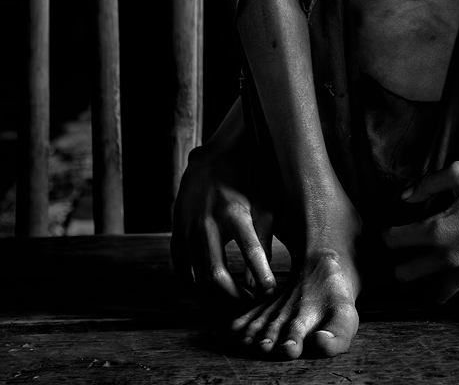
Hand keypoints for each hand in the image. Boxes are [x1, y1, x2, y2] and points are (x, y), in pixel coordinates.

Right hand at [171, 143, 276, 305]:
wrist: (209, 164)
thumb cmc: (245, 188)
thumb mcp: (263, 206)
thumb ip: (264, 243)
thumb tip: (262, 285)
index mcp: (234, 212)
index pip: (250, 251)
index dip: (261, 276)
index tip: (271, 292)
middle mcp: (206, 223)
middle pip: (215, 275)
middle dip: (235, 298)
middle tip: (252, 304)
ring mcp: (186, 233)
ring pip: (196, 281)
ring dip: (216, 300)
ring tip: (236, 304)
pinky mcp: (176, 239)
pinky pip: (183, 276)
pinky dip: (198, 292)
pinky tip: (214, 295)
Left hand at [383, 161, 458, 301]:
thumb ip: (427, 184)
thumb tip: (405, 196)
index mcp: (438, 230)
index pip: (395, 241)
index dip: (388, 233)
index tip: (392, 228)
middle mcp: (449, 257)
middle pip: (405, 274)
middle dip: (399, 261)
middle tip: (406, 249)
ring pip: (431, 292)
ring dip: (423, 280)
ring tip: (424, 263)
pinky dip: (451, 277)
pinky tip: (456, 259)